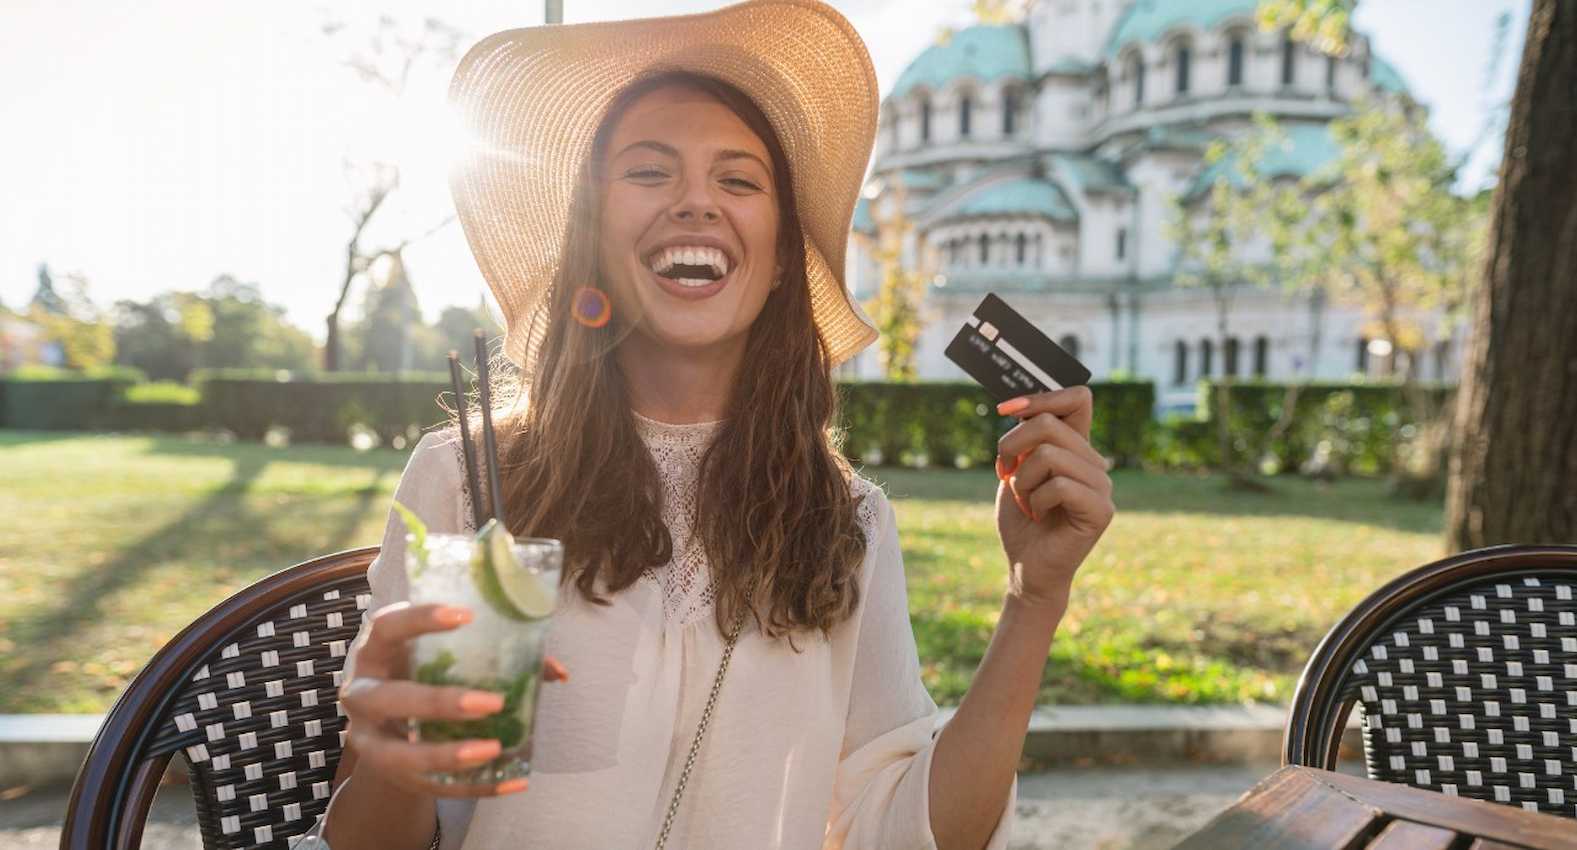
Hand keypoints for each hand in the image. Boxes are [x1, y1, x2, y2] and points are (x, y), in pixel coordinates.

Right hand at [339, 602, 568, 797]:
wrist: (387, 722)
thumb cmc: (423, 674)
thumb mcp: (444, 657)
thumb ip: (497, 656)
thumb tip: (557, 671)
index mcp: (377, 650)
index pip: (387, 625)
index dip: (421, 619)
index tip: (466, 616)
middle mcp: (362, 692)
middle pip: (390, 698)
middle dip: (440, 703)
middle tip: (492, 703)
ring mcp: (368, 737)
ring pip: (398, 754)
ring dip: (446, 755)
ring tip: (493, 750)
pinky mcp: (386, 773)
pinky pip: (427, 786)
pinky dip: (471, 787)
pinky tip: (511, 783)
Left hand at [993, 387, 1114, 608]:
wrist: (1027, 567)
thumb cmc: (1022, 519)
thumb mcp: (1016, 469)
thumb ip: (1025, 439)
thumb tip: (1018, 406)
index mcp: (1076, 447)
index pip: (1077, 399)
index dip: (1041, 396)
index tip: (1004, 409)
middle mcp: (1094, 461)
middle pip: (1048, 425)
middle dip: (1011, 447)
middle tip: (1005, 474)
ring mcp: (1102, 485)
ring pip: (1048, 455)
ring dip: (1022, 480)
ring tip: (1026, 501)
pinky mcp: (1101, 510)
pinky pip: (1059, 485)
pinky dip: (1036, 500)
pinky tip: (1039, 515)